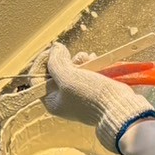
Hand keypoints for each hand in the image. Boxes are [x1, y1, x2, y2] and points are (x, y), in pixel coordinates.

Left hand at [40, 43, 154, 153]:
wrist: (118, 107)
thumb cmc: (90, 96)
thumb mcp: (67, 77)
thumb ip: (56, 62)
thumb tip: (55, 48)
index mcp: (51, 100)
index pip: (36, 78)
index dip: (43, 61)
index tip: (54, 52)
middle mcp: (62, 98)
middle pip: (55, 71)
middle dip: (65, 60)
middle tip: (76, 58)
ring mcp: (77, 93)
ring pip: (71, 69)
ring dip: (79, 60)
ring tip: (89, 58)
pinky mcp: (91, 88)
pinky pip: (85, 71)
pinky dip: (89, 64)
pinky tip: (95, 60)